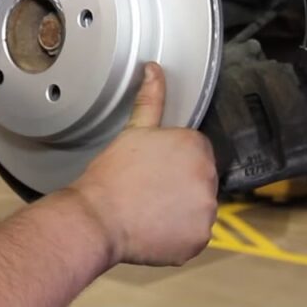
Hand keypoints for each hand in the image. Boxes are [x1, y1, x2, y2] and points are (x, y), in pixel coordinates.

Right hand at [66, 62, 217, 266]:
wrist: (98, 218)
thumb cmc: (111, 176)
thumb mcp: (133, 132)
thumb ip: (151, 99)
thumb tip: (154, 69)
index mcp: (195, 145)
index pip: (196, 150)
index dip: (174, 159)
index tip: (155, 169)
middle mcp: (208, 176)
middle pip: (201, 178)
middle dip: (181, 182)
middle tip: (151, 189)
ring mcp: (206, 210)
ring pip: (200, 206)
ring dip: (183, 208)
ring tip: (152, 209)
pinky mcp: (200, 237)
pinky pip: (196, 233)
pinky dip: (181, 233)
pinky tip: (157, 226)